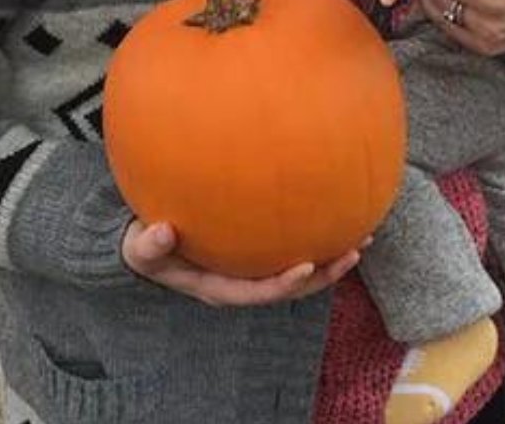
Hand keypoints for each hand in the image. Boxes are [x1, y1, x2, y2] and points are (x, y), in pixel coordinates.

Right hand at [122, 220, 363, 306]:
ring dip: (331, 257)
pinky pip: (291, 246)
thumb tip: (161, 232)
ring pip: (299, 270)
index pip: (259, 292)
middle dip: (325, 273)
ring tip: (362, 236)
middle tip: (353, 250)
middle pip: (292, 286)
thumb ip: (150, 245)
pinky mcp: (259, 250)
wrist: (148, 242)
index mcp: (220, 287)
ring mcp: (253, 268)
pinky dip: (315, 234)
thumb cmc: (146, 246)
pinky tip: (336, 212)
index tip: (309, 264)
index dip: (285, 283)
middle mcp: (243, 281)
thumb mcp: (141, 248)